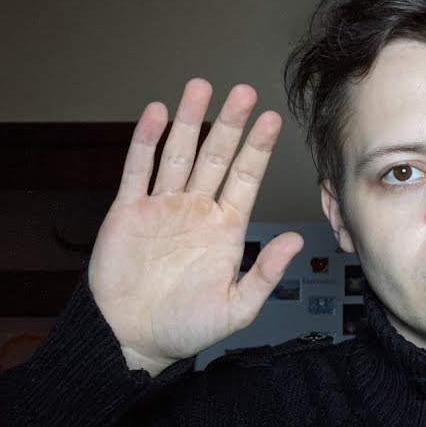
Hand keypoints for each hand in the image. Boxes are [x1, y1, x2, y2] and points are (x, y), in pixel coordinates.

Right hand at [87, 78, 303, 375]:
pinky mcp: (128, 211)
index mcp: (225, 229)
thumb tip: (297, 240)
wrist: (133, 339)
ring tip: (200, 87)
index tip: (272, 120)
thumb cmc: (187, 328)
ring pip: (178, 153)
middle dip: (229, 124)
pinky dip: (146, 141)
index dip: (258, 149)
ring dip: (188, 120)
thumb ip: (266, 273)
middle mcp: (196, 210)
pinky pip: (138, 169)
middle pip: (215, 157)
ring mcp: (162, 207)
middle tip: (243, 91)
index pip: (246, 179)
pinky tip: (156, 113)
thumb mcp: (237, 308)